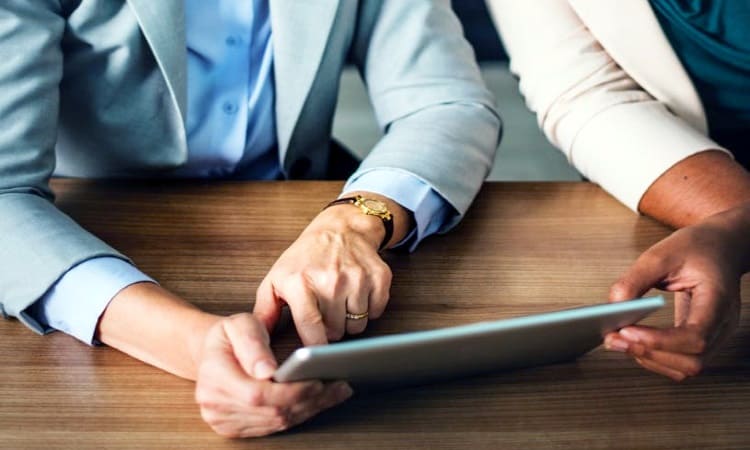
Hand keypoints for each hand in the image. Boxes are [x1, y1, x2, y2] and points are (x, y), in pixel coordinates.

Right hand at [194, 313, 352, 437]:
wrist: (210, 352)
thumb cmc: (228, 335)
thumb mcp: (238, 324)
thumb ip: (253, 344)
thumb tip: (267, 370)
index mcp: (214, 377)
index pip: (258, 394)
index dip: (291, 392)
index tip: (318, 382)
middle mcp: (215, 405)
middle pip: (271, 412)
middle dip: (310, 400)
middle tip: (339, 385)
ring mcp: (224, 420)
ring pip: (276, 422)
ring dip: (310, 408)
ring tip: (336, 391)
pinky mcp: (235, 428)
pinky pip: (273, 426)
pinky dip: (299, 414)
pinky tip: (318, 400)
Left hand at [254, 194, 402, 344]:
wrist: (340, 229)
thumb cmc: (306, 257)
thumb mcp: (276, 279)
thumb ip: (265, 311)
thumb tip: (257, 339)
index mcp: (301, 282)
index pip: (311, 328)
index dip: (314, 348)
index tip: (314, 354)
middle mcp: (331, 279)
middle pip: (336, 332)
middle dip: (331, 329)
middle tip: (325, 311)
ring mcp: (357, 278)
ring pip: (358, 326)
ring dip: (350, 320)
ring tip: (340, 302)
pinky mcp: (379, 277)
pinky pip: (376, 312)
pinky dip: (368, 309)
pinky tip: (357, 294)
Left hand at [604, 205, 749, 380]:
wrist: (720, 247)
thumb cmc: (695, 248)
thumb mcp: (661, 254)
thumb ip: (635, 280)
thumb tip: (613, 307)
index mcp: (718, 299)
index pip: (696, 336)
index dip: (660, 341)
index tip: (627, 331)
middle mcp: (723, 324)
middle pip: (692, 360)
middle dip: (649, 353)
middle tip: (613, 338)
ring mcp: (716, 335)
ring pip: (687, 367)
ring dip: (650, 360)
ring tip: (618, 341)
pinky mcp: (704, 339)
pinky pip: (682, 362)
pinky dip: (656, 359)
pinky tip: (634, 343)